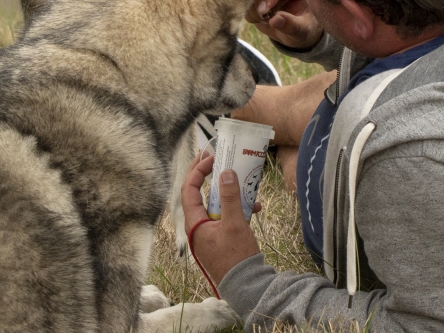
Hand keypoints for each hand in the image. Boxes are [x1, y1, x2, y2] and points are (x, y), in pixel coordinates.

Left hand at [181, 153, 260, 284]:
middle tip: (214, 157)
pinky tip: (255, 206)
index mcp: (194, 224)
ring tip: (242, 180)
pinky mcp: (220, 238)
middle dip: (207, 175)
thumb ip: (229, 197)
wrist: (247, 286)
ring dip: (228, 192)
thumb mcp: (235, 224)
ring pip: (214, 204)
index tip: (211, 158)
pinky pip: (224, 216)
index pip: (188, 190)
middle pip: (198, 194)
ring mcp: (208, 233)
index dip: (197, 171)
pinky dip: (237, 208)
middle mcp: (197, 227)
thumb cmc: (237, 257)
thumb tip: (225, 173)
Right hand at [245, 0, 322, 49]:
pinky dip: (247, 9)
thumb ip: (292, 25)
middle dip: (258, 3)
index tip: (264, 12)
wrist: (294, 26)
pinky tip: (259, 17)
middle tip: (265, 19)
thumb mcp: (303, 29)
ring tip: (264, 19)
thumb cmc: (303, 25)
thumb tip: (275, 20)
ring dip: (252, 7)